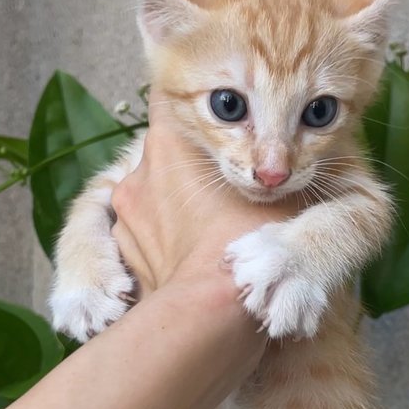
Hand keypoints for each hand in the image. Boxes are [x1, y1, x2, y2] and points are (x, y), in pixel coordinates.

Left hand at [109, 99, 303, 301]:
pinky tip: (197, 253)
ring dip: (182, 202)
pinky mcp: (123, 251)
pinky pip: (147, 232)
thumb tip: (275, 156)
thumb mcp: (285, 185)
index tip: (225, 115)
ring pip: (156, 193)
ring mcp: (124, 214)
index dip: (201, 103)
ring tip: (219, 228)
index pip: (172, 93)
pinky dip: (168, 237)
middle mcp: (137, 171)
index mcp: (170, 140)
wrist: (212, 315)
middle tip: (235, 186)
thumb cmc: (253, 242)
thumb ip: (271, 158)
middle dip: (199, 162)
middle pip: (170, 151)